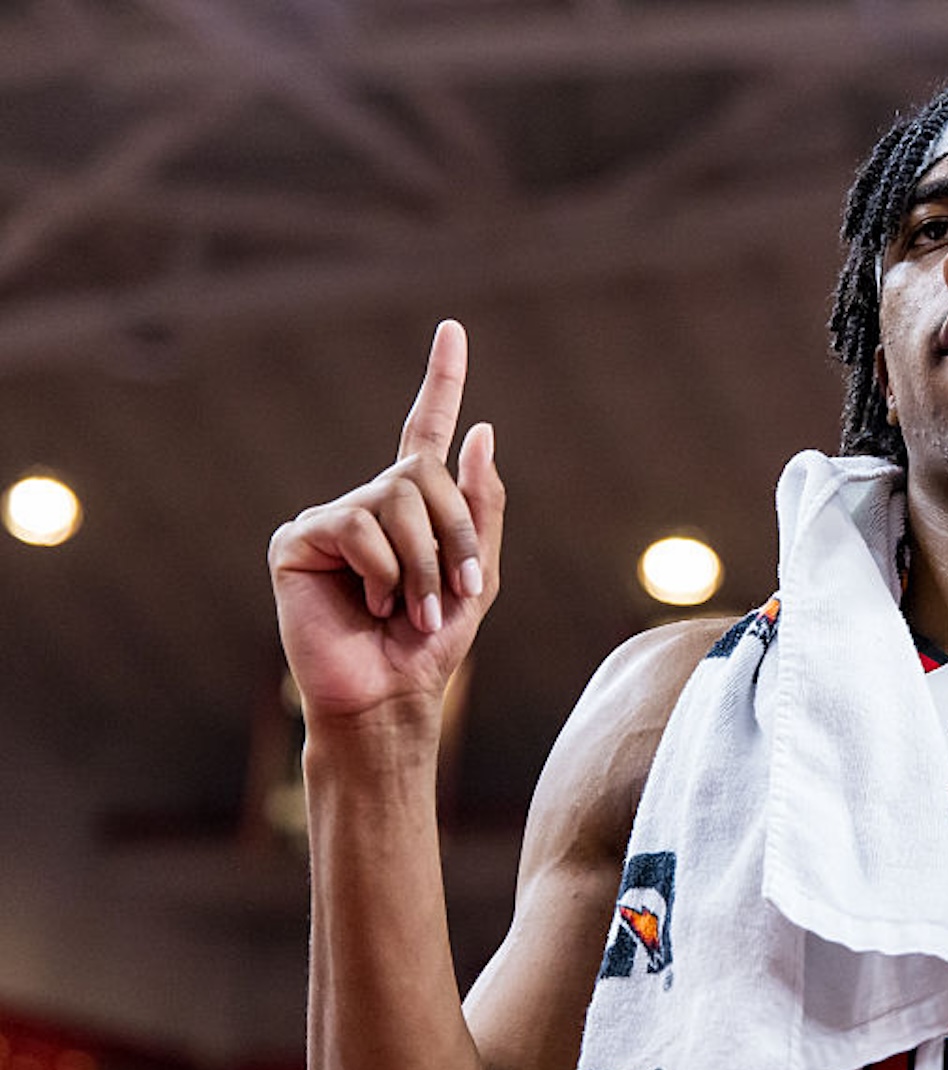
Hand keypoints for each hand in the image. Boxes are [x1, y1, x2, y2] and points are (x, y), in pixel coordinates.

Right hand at [268, 320, 505, 729]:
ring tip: (409, 608)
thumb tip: (482, 430)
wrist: (390, 694)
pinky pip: (357, 528)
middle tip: (453, 592)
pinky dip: (381, 571)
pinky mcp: (296, 540)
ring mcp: (331, 518)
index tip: (453, 328)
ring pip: (394, 501)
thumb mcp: (479, 572)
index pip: (426, 429)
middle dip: (454, 536)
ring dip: (421, 563)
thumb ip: (480, 505)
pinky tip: (369, 604)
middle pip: (423, 475)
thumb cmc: (432, 641)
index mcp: (413, 507)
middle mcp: (369, 502)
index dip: (442, 379)